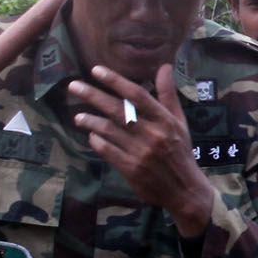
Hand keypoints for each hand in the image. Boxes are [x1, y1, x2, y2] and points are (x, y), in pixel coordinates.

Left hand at [68, 65, 212, 236]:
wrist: (185, 190)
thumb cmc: (181, 152)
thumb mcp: (179, 122)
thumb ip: (168, 95)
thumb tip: (164, 67)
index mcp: (166, 120)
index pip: (138, 95)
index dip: (116, 81)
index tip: (96, 70)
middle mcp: (153, 134)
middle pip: (118, 110)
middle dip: (93, 96)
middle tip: (73, 86)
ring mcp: (140, 152)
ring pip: (108, 130)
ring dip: (90, 121)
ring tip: (77, 116)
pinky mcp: (131, 169)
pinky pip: (107, 150)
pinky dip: (97, 141)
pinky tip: (92, 136)